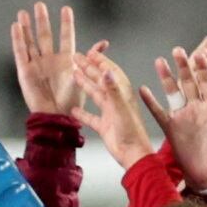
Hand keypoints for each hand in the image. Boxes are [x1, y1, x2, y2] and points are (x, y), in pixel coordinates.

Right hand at [10, 3, 104, 119]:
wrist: (56, 117)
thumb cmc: (71, 102)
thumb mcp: (86, 77)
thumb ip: (91, 58)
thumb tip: (103, 42)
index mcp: (65, 61)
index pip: (66, 37)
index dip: (66, 24)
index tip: (66, 9)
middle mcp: (50, 61)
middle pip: (44, 36)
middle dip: (42, 21)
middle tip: (40, 5)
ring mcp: (37, 65)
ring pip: (30, 42)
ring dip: (27, 27)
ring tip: (23, 13)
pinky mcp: (25, 72)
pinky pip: (20, 53)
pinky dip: (17, 40)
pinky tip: (16, 27)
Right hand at [71, 47, 152, 161]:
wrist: (132, 154)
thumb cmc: (130, 132)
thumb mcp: (120, 108)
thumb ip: (112, 90)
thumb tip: (106, 72)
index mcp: (122, 93)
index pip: (109, 72)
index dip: (100, 61)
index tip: (89, 52)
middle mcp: (116, 100)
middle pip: (100, 80)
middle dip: (89, 68)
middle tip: (76, 58)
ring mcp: (110, 113)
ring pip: (95, 94)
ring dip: (85, 84)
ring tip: (74, 75)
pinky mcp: (105, 126)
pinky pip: (91, 117)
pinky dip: (82, 113)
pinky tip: (73, 109)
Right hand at [141, 44, 206, 195]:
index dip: (204, 68)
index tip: (199, 54)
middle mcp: (198, 107)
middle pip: (190, 81)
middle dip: (184, 66)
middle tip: (178, 50)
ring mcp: (184, 116)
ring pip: (174, 91)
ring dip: (167, 77)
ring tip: (160, 61)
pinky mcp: (171, 129)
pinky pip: (158, 112)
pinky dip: (151, 102)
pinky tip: (143, 89)